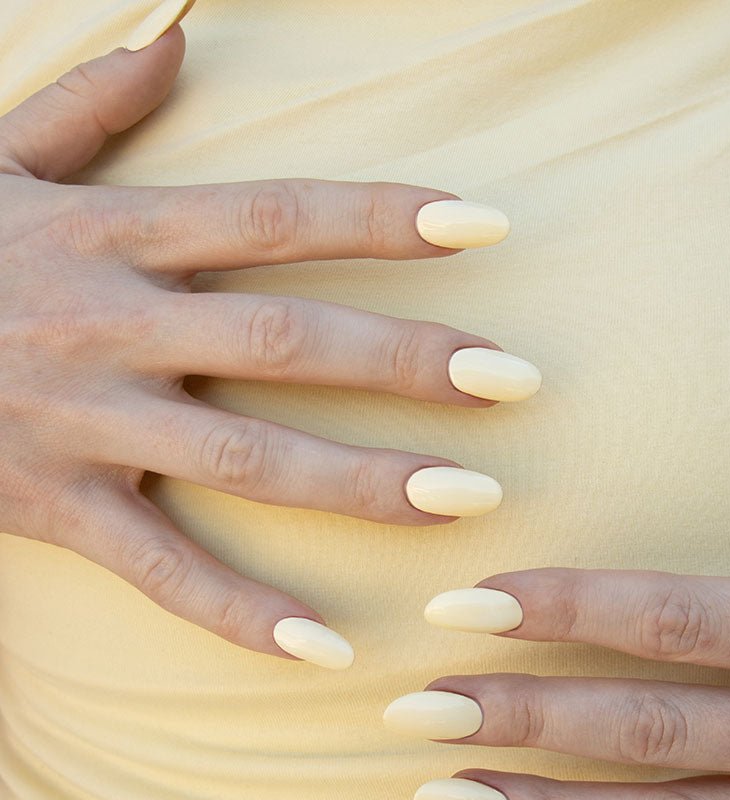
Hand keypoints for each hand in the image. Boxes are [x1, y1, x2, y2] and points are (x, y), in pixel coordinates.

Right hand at [0, 29, 534, 664]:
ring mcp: (85, 424)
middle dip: (405, 361)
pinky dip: (240, 614)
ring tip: (466, 500)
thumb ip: (89, 103)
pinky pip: (159, 572)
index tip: (484, 226)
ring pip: (245, 458)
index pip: (276, 218)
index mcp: (113, 235)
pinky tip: (324, 648)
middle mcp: (112, 327)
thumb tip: (175, 31)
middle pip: (286, 342)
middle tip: (515, 381)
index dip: (381, 219)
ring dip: (360, 483)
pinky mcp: (54, 509)